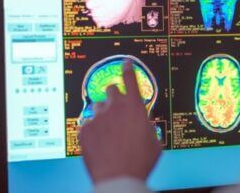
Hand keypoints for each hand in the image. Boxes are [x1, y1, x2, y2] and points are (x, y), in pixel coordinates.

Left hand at [79, 59, 161, 183]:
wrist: (118, 178)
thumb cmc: (140, 161)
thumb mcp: (155, 142)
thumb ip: (147, 127)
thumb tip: (144, 126)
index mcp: (135, 108)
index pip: (130, 79)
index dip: (128, 69)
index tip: (125, 62)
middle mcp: (115, 108)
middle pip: (111, 89)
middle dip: (115, 96)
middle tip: (117, 109)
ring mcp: (98, 118)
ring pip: (98, 107)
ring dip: (103, 114)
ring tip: (108, 131)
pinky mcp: (85, 130)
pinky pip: (88, 124)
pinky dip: (93, 131)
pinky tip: (99, 143)